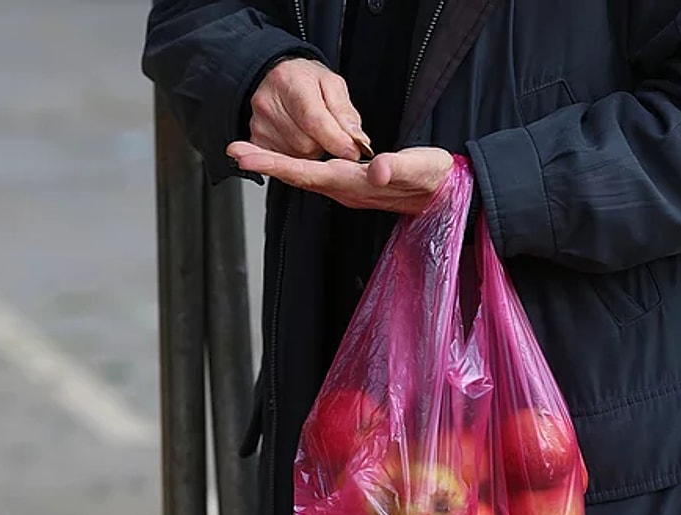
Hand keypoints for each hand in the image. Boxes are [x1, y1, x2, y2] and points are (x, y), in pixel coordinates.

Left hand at [227, 142, 453, 215]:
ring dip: (274, 164)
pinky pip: (313, 175)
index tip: (246, 157)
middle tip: (233, 150)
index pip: (308, 173)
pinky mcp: (351, 184)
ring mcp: (346, 189)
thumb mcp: (424, 169)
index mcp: (354, 184)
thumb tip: (376, 170)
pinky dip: (292, 165)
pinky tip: (279, 158)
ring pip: (303, 176)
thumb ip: (401, 168)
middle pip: (297, 176)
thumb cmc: (437, 181)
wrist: (448, 199)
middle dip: (265, 163)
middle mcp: (344, 189)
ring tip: (246, 152)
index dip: (275, 164)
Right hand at [249, 57, 369, 160]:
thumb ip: (345, 113)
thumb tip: (357, 139)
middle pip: (305, 144)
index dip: (335, 140)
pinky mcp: (256, 141)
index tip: (352, 151)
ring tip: (308, 130)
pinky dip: (296, 154)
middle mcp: (268, 104)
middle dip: (323, 143)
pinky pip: (284, 160)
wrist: (274, 77)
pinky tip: (296, 136)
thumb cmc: (304, 80)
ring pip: (296, 155)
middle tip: (325, 130)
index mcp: (290, 83)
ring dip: (310, 150)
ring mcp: (259, 125)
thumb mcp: (332, 85)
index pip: (314, 120)